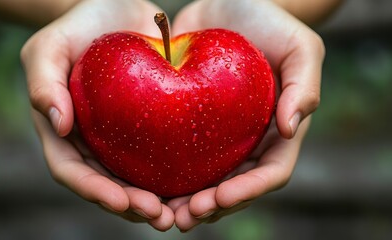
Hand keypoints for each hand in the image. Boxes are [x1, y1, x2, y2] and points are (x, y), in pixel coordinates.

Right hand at [21, 0, 173, 230]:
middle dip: (133, 206)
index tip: (123, 202)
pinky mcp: (151, 126)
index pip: (74, 172)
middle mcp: (94, 142)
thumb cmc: (76, 27)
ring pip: (138, 179)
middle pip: (109, 186)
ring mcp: (123, 137)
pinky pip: (163, 154)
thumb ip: (44, 83)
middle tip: (162, 217)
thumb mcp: (49, 47)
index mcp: (66, 133)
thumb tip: (58, 126)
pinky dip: (176, 174)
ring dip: (158, 201)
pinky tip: (201, 183)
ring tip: (183, 212)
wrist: (115, 9)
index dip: (96, 192)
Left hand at [169, 0, 323, 230]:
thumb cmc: (269, 22)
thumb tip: (291, 128)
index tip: (218, 198)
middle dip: (212, 207)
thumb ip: (304, 85)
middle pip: (234, 187)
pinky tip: (145, 183)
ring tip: (162, 211)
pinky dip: (166, 174)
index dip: (246, 192)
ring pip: (205, 180)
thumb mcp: (300, 46)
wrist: (227, 3)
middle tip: (183, 216)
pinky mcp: (191, 124)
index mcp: (277, 132)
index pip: (269, 173)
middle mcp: (248, 141)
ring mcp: (220, 136)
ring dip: (186, 201)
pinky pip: (180, 155)